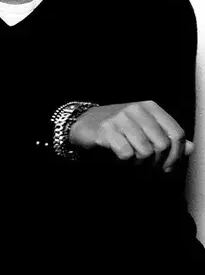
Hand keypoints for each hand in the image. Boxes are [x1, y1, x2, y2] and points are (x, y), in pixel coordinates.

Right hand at [69, 100, 193, 171]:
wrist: (84, 126)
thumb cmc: (117, 129)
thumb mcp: (144, 129)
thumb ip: (167, 137)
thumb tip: (190, 147)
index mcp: (149, 107)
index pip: (176, 133)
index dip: (176, 155)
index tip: (167, 166)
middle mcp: (136, 109)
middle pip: (162, 144)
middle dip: (157, 162)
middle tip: (147, 167)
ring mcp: (120, 118)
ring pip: (146, 151)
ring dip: (139, 164)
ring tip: (132, 161)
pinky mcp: (106, 130)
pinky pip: (126, 154)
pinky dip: (124, 162)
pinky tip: (119, 159)